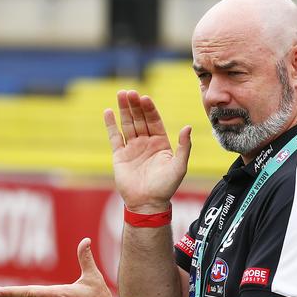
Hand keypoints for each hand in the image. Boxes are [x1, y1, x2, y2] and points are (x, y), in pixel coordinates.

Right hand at [104, 90, 191, 212]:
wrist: (147, 203)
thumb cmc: (166, 187)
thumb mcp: (179, 166)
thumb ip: (184, 147)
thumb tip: (187, 127)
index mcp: (160, 143)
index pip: (154, 121)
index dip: (150, 109)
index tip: (145, 98)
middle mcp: (146, 143)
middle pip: (140, 119)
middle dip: (135, 105)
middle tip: (131, 92)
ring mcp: (132, 148)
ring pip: (127, 124)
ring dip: (124, 109)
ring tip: (121, 94)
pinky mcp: (119, 155)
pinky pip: (114, 137)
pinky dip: (111, 124)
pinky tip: (109, 112)